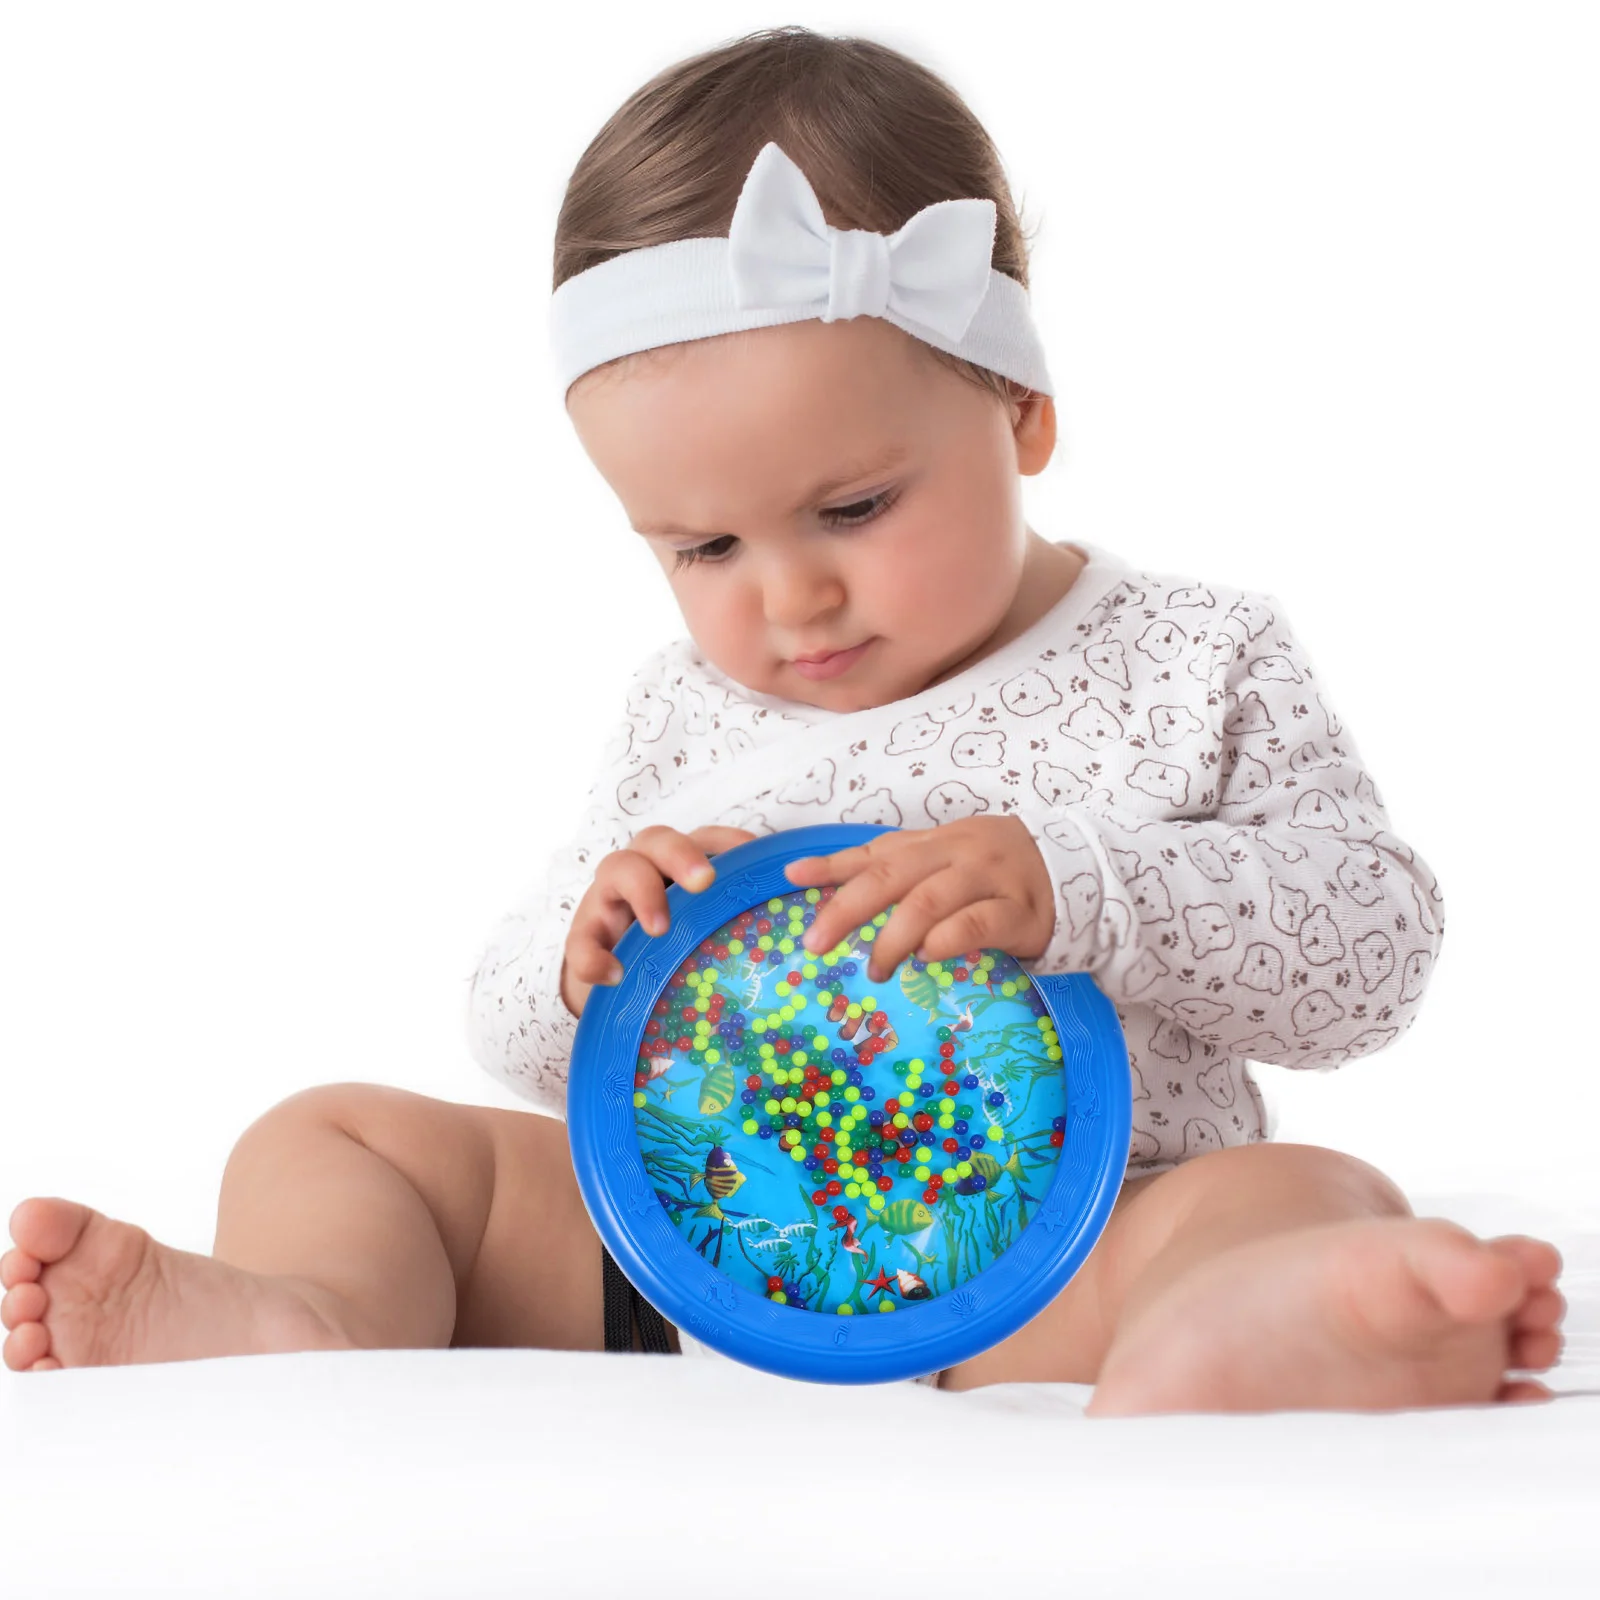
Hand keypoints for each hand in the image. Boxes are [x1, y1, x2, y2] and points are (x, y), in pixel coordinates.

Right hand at [560, 825, 758, 1017]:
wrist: (618, 977)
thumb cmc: (676, 943)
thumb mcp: (706, 926)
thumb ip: (740, 919)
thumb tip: (804, 933)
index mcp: (680, 862)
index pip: (706, 837)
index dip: (729, 841)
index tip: (754, 856)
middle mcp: (644, 866)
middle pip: (658, 840)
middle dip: (682, 855)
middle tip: (705, 880)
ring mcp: (608, 897)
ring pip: (615, 869)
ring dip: (641, 894)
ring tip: (660, 929)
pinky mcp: (584, 934)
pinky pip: (580, 941)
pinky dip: (594, 957)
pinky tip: (615, 975)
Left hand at [782, 815, 1055, 985]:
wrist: (1072, 867)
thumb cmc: (990, 872)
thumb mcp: (939, 861)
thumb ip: (887, 868)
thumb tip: (815, 879)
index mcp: (931, 843)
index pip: (873, 853)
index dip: (831, 866)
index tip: (791, 877)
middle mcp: (955, 853)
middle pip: (890, 876)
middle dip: (847, 909)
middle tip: (816, 944)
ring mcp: (988, 879)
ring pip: (928, 901)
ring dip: (893, 936)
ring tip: (875, 968)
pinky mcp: (1020, 911)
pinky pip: (977, 923)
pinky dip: (945, 940)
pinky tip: (926, 957)